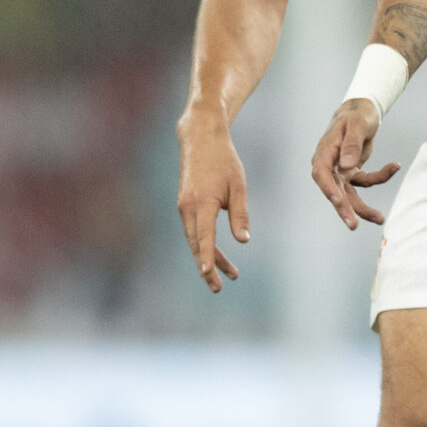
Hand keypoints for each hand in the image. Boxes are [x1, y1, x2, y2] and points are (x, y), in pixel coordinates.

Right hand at [175, 111, 250, 292]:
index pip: (205, 236)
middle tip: (220, 288)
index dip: (208, 257)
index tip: (208, 274)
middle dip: (208, 267)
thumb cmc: (223, 160)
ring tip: (229, 274)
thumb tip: (244, 241)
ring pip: (195, 240)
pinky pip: (193, 230)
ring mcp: (183, 207)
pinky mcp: (184, 205)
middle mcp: (187, 208)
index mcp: (202, 203)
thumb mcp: (238, 186)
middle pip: (197, 245)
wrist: (200, 138)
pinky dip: (204, 244)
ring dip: (209, 257)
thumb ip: (240, 215)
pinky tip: (216, 254)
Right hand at [310, 99, 399, 228]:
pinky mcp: (352, 173)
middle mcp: (330, 165)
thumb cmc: (356, 116)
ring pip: (350, 195)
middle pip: (334, 191)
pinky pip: (366, 181)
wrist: (361, 113)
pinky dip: (381, 176)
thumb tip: (347, 166)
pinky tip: (394, 166)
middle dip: (344, 208)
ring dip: (364, 208)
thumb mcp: (357, 124)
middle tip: (353, 225)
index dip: (327, 189)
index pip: (321, 174)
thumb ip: (351, 144)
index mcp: (325, 151)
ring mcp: (340, 171)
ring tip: (380, 219)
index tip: (337, 201)